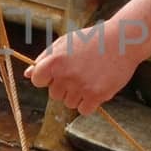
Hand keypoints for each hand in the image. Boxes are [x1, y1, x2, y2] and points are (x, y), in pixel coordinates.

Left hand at [25, 19, 150, 115]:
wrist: (122, 40)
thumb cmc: (92, 40)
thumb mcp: (65, 42)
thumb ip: (45, 58)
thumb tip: (27, 74)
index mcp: (54, 61)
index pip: (37, 80)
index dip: (46, 78)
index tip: (57, 73)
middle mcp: (65, 75)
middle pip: (54, 94)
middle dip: (64, 86)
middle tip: (80, 72)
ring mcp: (81, 87)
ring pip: (69, 103)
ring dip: (78, 95)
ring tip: (90, 77)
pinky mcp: (97, 95)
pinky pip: (84, 110)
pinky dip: (89, 103)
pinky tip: (96, 87)